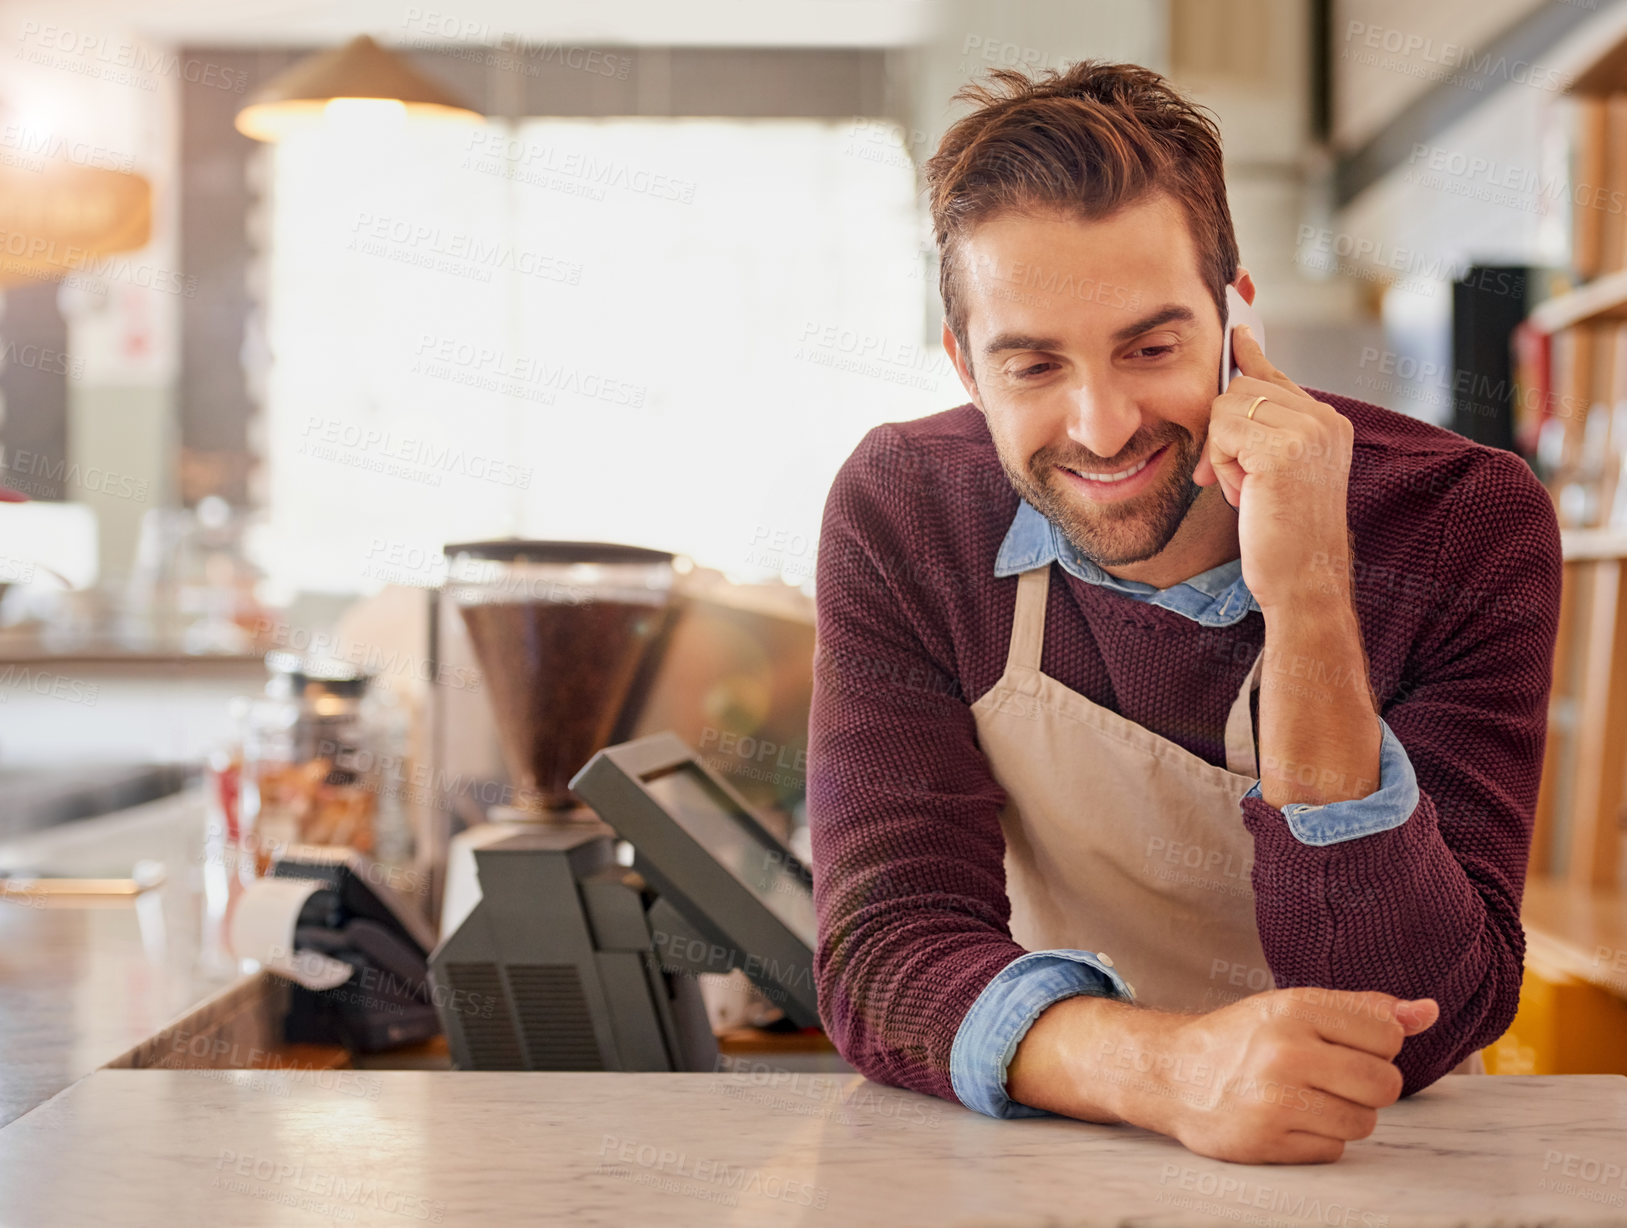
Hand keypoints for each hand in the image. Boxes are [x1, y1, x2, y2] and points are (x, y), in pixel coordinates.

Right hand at [1005, 987, 1436, 1163]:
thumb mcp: (1295, 1008)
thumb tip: (1429, 1012)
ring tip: (1306, 1098)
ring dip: (1344, 1115)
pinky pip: (1335, 1149)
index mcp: (1295, 1007)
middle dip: (1365, 1085)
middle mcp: (1285, 1050)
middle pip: (1384, 1083)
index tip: (1341, 1044)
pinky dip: (1320, 1139)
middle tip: (1327, 1076)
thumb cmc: (1242, 1039)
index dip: (1373, 1045)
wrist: (1172, 1075)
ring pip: (1364, 1121)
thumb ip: (1363, 1009)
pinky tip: (1289, 1121)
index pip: (1387, 1034)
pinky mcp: (1267, 1140)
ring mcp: (1275, 1098)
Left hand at [1193, 326, 1355, 613]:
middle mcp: (1324, 419)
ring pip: (1226, 407)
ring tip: (1250, 490)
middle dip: (1224, 435)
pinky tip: (1246, 494)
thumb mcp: (1275, 471)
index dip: (1249, 357)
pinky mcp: (1282, 448)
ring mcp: (1307, 430)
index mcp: (1329, 422)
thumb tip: (1228, 390)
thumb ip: (1262, 431)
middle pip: (1240, 388)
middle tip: (1240, 481)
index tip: (1235, 335)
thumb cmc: (1284, 535)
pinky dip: (1222, 465)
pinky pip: (1222, 431)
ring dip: (1223, 454)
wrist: (1304, 579)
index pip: (1275, 375)